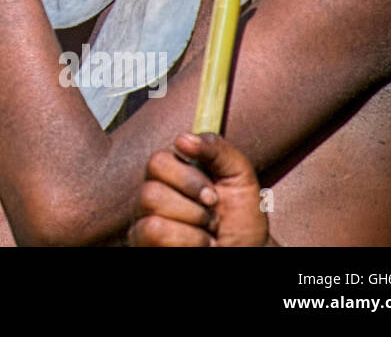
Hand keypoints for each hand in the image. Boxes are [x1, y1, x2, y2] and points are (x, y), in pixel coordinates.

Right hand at [128, 132, 269, 246]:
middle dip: (193, 208)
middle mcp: (151, 196)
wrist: (248, 252)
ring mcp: (143, 222)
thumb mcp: (240, 176)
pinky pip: (151, 232)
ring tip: (206, 235)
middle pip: (150, 190)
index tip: (213, 196)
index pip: (157, 162)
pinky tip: (196, 246)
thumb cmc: (241, 219)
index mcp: (170, 175)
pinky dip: (186, 241)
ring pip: (151, 212)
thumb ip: (216, 149)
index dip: (187, 179)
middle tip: (212, 219)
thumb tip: (182, 139)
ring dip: (192, 225)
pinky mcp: (142, 242)